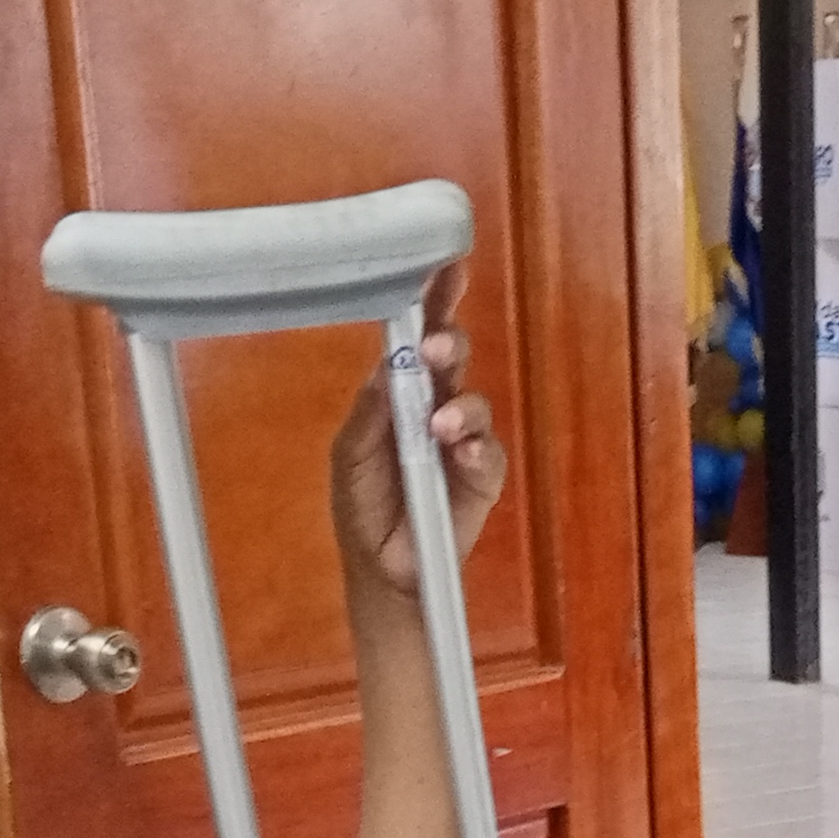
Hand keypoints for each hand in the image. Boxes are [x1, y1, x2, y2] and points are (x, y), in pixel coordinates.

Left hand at [330, 263, 505, 600]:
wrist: (382, 570)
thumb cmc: (363, 505)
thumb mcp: (348, 455)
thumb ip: (368, 414)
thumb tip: (387, 368)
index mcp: (402, 389)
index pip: (420, 334)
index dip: (434, 300)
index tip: (444, 267)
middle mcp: (437, 406)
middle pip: (454, 355)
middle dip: (449, 342)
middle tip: (434, 349)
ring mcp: (464, 441)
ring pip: (476, 401)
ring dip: (460, 406)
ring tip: (440, 425)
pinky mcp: (483, 478)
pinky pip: (490, 454)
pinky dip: (478, 450)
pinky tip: (463, 455)